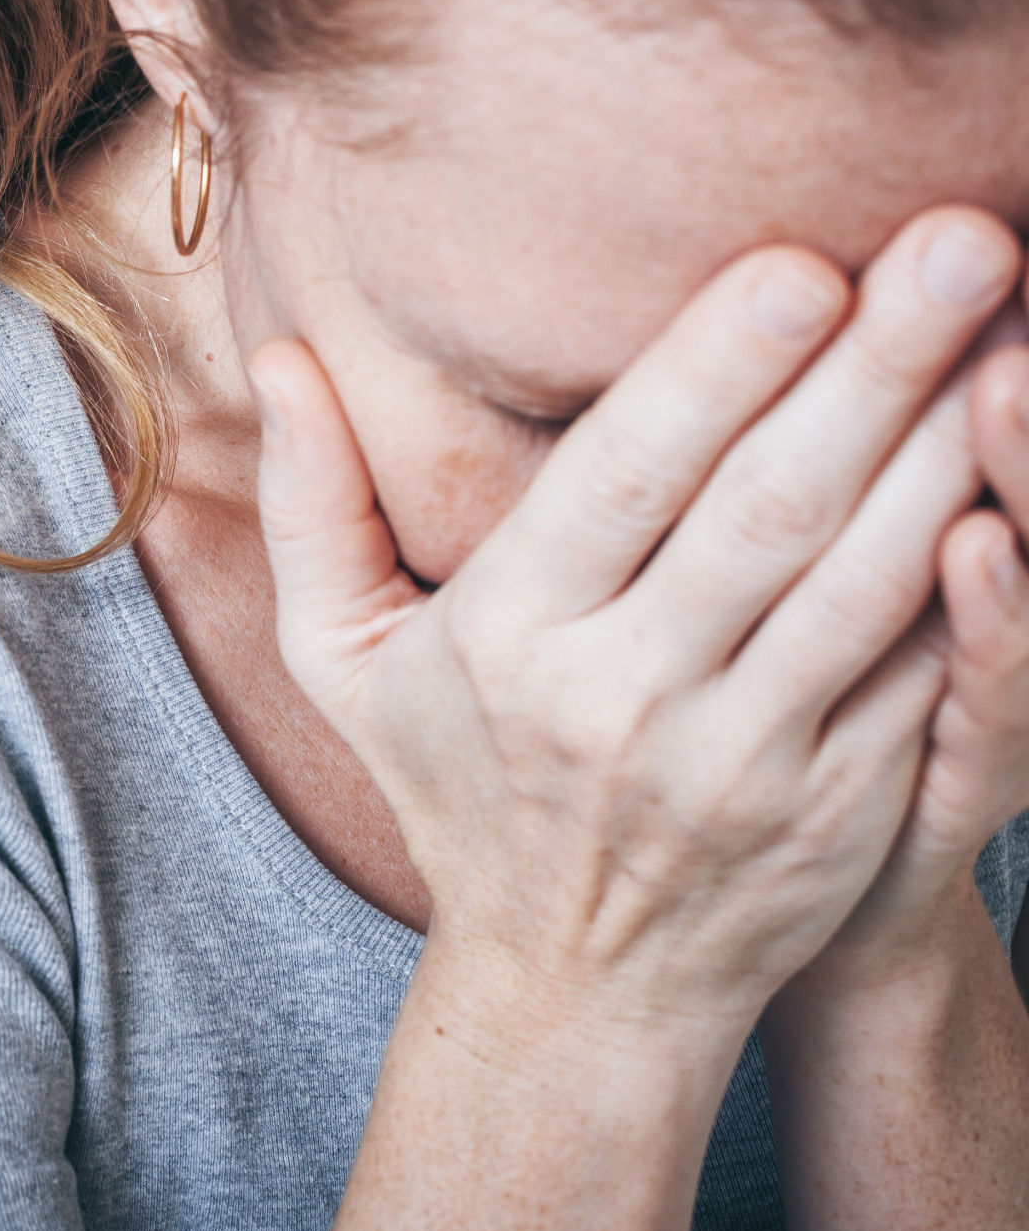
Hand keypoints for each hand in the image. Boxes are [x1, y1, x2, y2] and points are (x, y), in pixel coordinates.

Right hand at [251, 207, 1020, 1045]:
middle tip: (969, 239)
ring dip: (954, 448)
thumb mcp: (343, 658)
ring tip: (1015, 327)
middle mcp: (627, 700)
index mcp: (508, 638)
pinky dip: (981, 576)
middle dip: (877, 367)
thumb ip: (311, 505)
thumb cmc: (456, 783)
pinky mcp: (844, 810)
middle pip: (769, 510)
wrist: (570, 991)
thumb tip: (276, 358)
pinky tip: (1016, 477)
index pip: (622, 483)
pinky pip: (923, 674)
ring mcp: (748, 763)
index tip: (802, 263)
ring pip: (868, 582)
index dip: (715, 371)